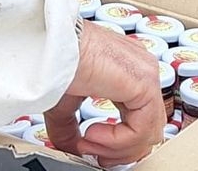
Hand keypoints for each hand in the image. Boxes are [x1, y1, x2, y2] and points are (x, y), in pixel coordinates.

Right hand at [45, 22, 163, 166]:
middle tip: (95, 154)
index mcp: (129, 71)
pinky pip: (141, 130)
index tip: (93, 149)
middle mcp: (142, 71)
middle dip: (120, 150)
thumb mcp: (65, 100)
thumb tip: (73, 148)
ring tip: (88, 142)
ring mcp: (147, 75)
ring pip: (149, 134)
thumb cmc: (54, 56)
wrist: (49, 43)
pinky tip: (92, 133)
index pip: (141, 119)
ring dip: (116, 148)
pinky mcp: (144, 83)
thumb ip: (72, 126)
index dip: (119, 143)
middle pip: (149, 129)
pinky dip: (117, 141)